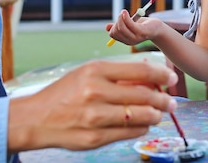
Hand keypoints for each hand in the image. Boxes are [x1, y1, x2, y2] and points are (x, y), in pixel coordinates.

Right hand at [7, 59, 177, 151]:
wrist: (35, 119)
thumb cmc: (66, 92)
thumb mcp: (87, 73)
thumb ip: (117, 74)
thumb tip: (151, 77)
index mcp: (95, 70)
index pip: (140, 70)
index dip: (161, 74)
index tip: (171, 77)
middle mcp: (96, 92)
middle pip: (144, 95)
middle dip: (164, 99)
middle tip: (172, 101)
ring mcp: (95, 117)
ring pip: (140, 116)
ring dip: (155, 115)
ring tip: (159, 113)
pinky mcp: (95, 137)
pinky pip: (129, 133)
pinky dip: (141, 128)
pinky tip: (143, 124)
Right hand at [106, 9, 163, 45]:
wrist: (158, 28)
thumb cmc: (143, 25)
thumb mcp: (129, 25)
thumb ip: (119, 26)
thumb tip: (107, 27)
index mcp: (126, 40)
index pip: (113, 34)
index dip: (114, 25)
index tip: (119, 18)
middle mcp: (130, 41)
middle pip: (116, 31)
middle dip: (117, 20)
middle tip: (122, 13)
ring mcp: (135, 38)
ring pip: (121, 28)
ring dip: (120, 17)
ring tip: (124, 11)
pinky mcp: (141, 32)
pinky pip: (129, 24)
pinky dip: (125, 17)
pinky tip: (125, 12)